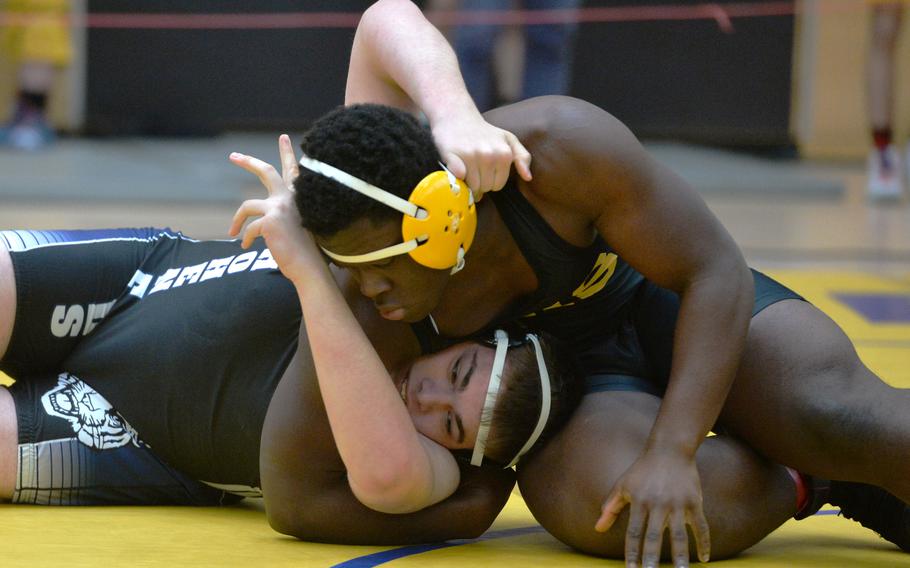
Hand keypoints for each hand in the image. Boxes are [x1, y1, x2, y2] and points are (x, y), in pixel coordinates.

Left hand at [228, 134, 321, 282]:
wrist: (309, 267)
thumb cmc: (305, 251)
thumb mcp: (297, 226)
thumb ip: (285, 214)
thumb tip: (265, 216)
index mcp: (299, 197)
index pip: (293, 170)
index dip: (287, 153)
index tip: (283, 138)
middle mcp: (290, 197)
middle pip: (266, 171)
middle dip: (248, 162)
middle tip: (234, 156)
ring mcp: (279, 207)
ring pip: (247, 206)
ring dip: (237, 220)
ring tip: (232, 231)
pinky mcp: (269, 221)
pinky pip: (249, 228)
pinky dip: (245, 239)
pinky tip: (246, 247)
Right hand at [431, 112, 531, 200]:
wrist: (457, 116)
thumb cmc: (484, 132)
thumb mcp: (509, 139)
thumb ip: (522, 156)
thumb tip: (528, 177)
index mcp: (504, 154)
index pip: (498, 185)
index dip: (491, 180)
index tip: (485, 170)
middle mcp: (489, 155)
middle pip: (485, 187)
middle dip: (480, 182)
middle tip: (474, 168)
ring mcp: (470, 156)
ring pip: (472, 186)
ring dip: (468, 182)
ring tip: (466, 168)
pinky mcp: (453, 156)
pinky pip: (458, 178)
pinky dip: (456, 177)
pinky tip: (456, 168)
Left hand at [595, 448, 709, 567]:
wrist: (670, 449)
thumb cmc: (642, 469)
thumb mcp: (623, 485)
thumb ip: (610, 507)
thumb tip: (597, 529)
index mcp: (639, 501)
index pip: (634, 533)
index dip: (632, 553)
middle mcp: (658, 504)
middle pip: (654, 537)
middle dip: (652, 559)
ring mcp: (678, 503)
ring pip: (679, 535)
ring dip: (681, 556)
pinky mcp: (695, 501)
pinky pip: (701, 526)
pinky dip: (704, 542)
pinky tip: (703, 558)